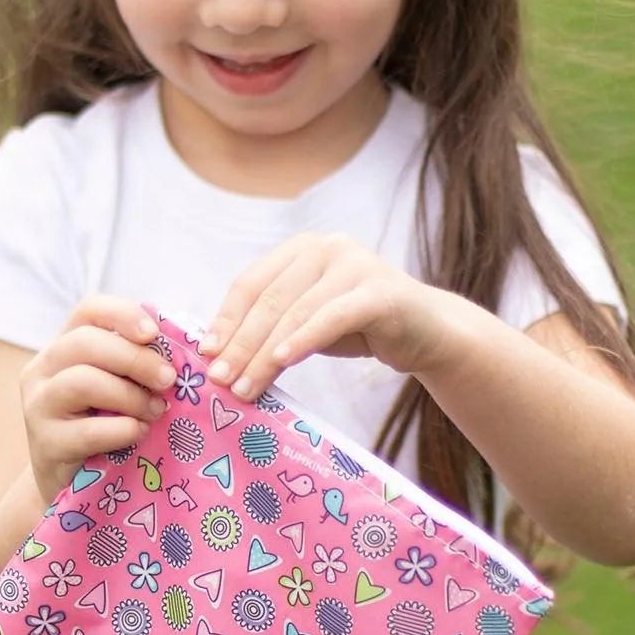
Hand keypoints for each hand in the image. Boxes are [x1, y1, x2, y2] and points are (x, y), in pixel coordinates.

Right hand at [20, 295, 175, 505]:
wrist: (70, 483)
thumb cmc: (104, 426)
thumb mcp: (118, 387)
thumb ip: (139, 363)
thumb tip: (189, 345)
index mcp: (64, 346)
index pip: (88, 310)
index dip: (123, 314)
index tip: (154, 334)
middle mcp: (43, 369)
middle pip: (85, 342)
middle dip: (135, 359)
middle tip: (168, 380)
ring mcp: (38, 406)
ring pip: (82, 381)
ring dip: (129, 395)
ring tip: (155, 411)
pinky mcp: (44, 443)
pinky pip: (86, 430)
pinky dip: (121, 430)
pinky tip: (138, 434)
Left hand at [196, 234, 450, 402]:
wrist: (427, 332)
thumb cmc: (361, 327)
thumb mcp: (309, 320)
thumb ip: (273, 324)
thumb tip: (220, 354)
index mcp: (301, 249)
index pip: (251, 283)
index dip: (226, 319)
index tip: (206, 354)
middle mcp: (326, 247)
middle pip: (269, 300)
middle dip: (240, 344)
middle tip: (220, 380)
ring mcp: (355, 264)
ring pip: (295, 313)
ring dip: (264, 354)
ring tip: (245, 387)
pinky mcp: (379, 291)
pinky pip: (331, 317)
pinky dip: (303, 340)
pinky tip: (282, 362)